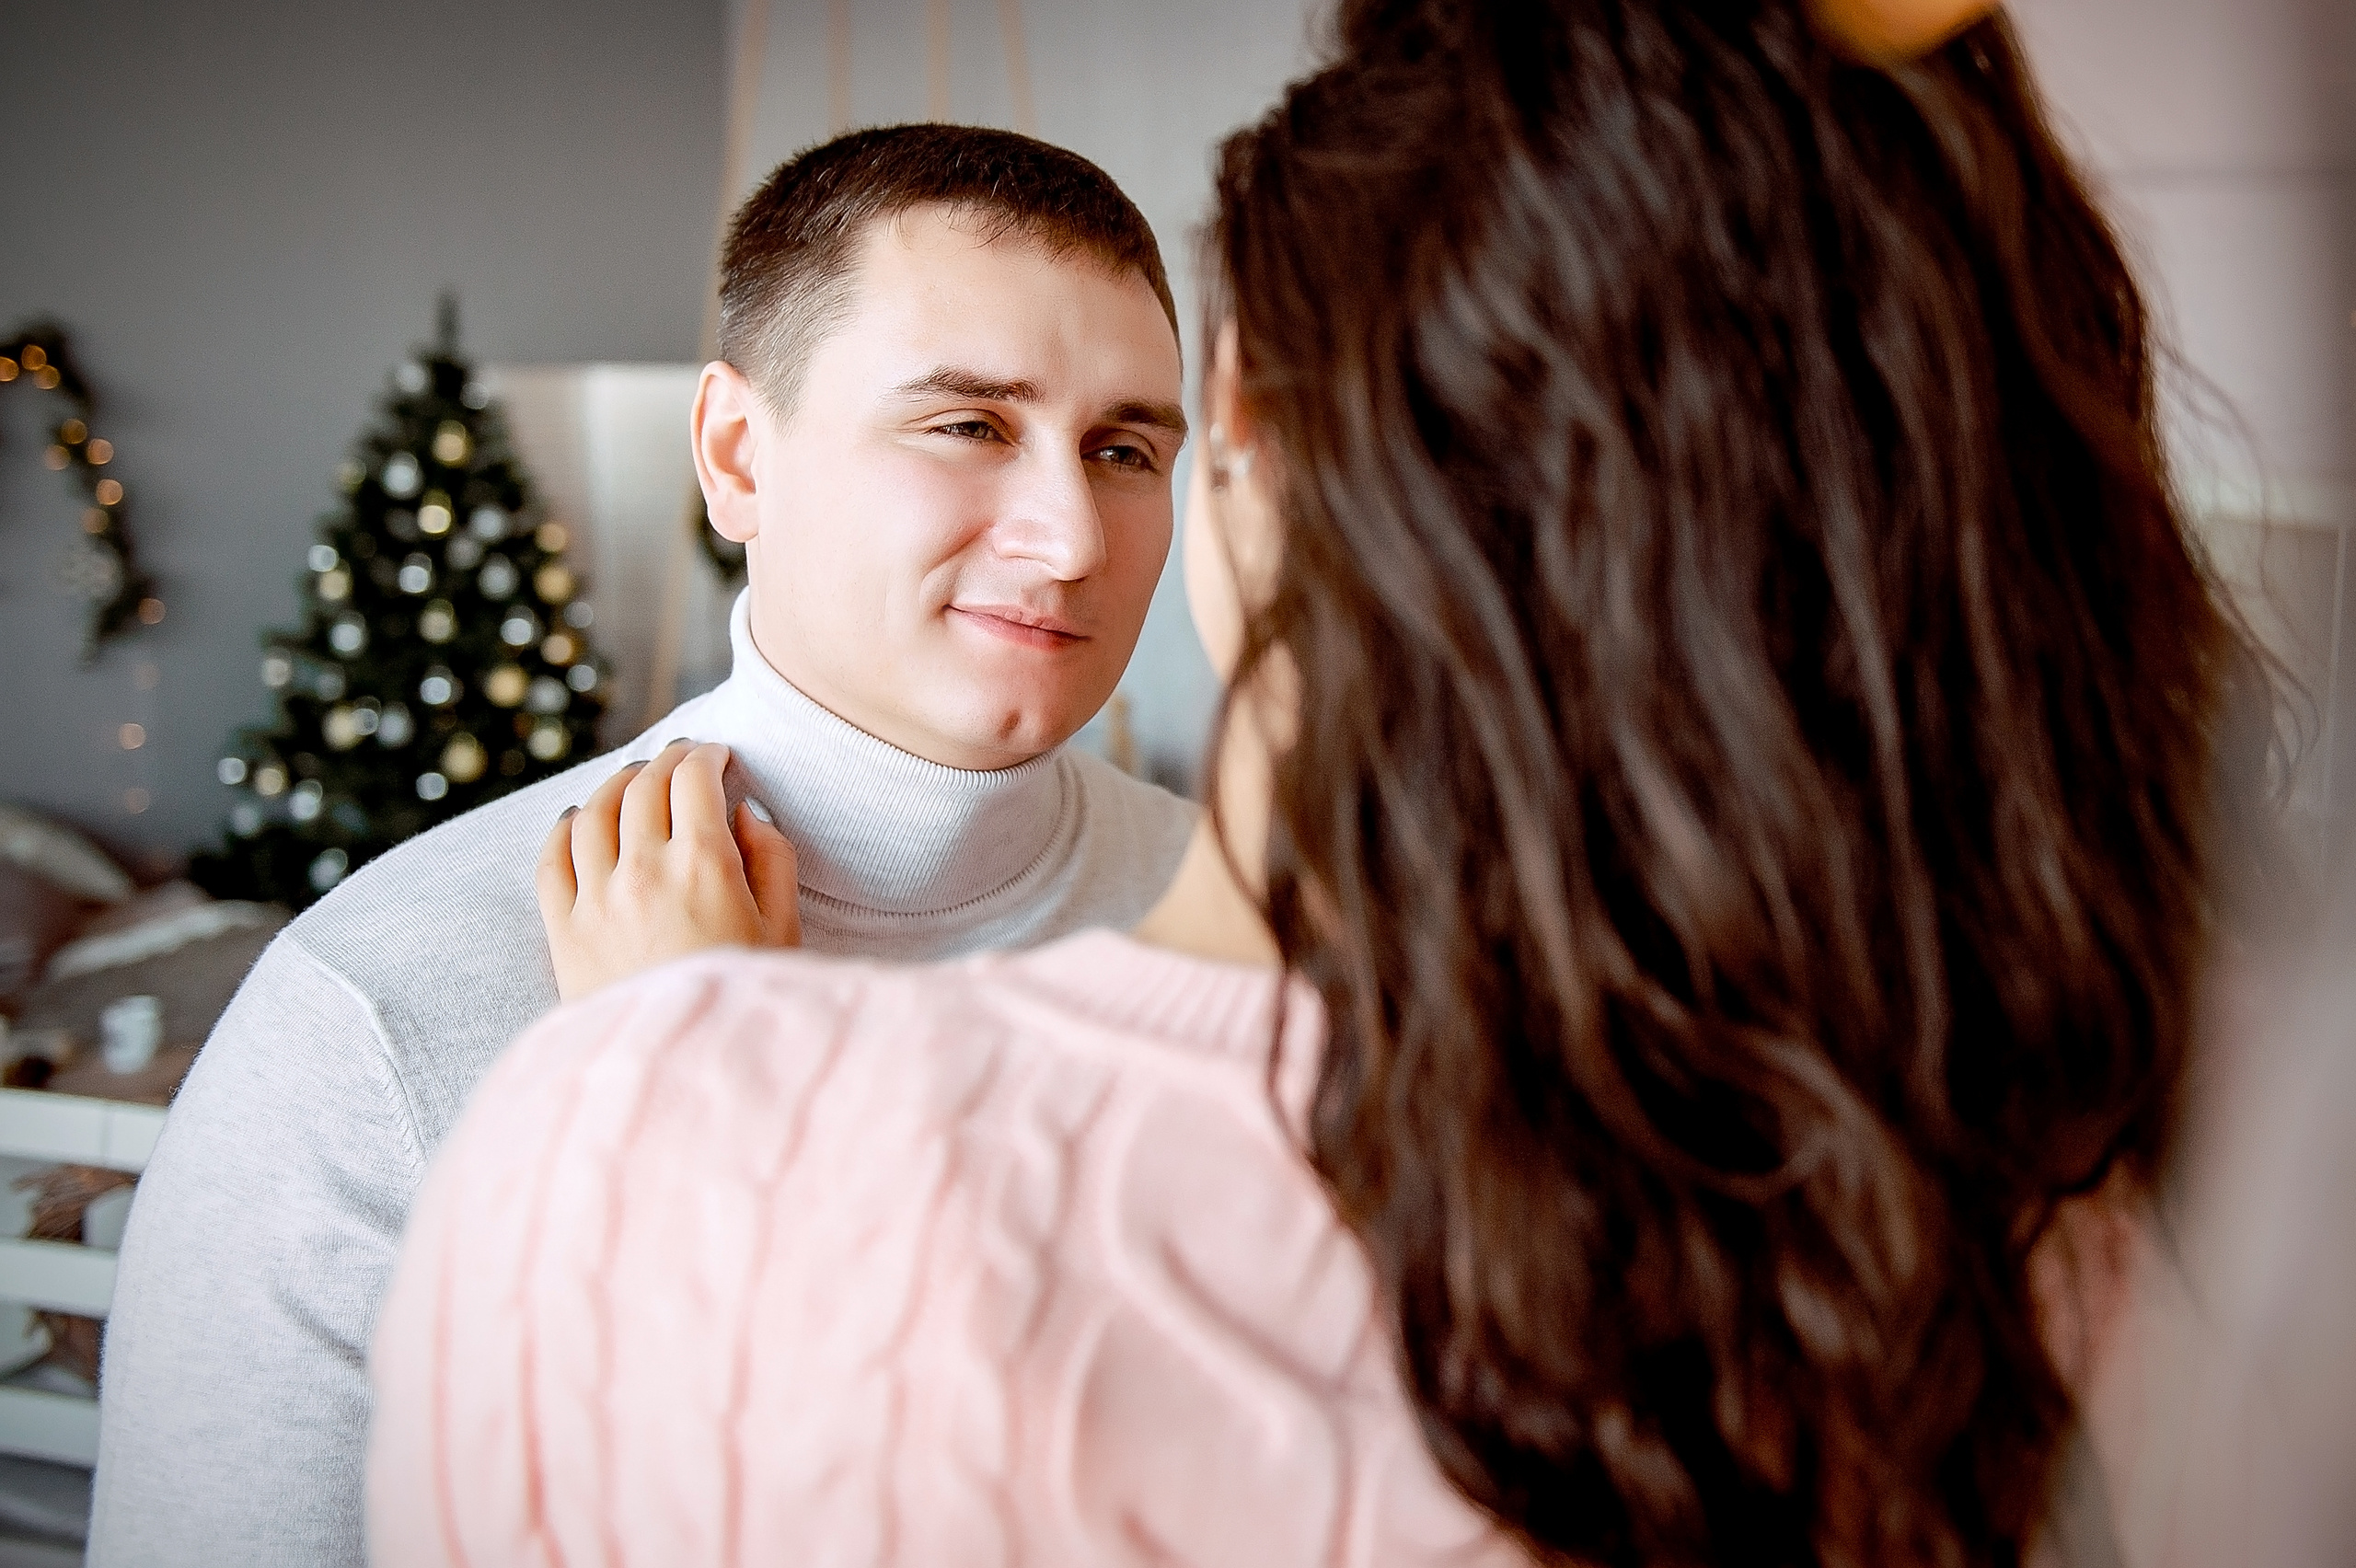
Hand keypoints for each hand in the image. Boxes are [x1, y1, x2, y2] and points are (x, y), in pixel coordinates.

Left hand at [537, 739, 800, 999]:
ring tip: (632, 783)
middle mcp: (644, 870)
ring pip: (592, 811)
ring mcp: (596, 898)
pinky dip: (563, 827)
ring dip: (614, 786)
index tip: (717, 757)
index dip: (706, 756)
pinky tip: (576, 821)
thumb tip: (745, 813)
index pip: (693, 778)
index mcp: (705, 866)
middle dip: (665, 762)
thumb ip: (774, 860)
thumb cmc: (744, 1003)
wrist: (682, 1072)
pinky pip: (550, 857)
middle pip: (642, 785)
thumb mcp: (785, 932)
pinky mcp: (563, 930)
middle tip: (680, 763)